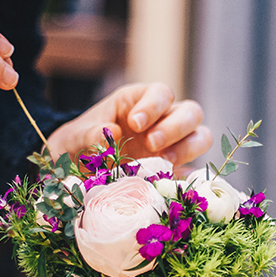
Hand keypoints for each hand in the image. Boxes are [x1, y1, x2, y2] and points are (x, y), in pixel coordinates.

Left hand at [47, 82, 211, 165]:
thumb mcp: (74, 137)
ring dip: (187, 149)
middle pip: (191, 112)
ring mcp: (173, 144)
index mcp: (140, 101)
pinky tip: (170, 183)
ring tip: (164, 164)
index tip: (135, 123)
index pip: (160, 93)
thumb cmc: (78, 145)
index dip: (153, 105)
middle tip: (151, 145)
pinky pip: (194, 169)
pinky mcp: (175, 170)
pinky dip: (188, 176)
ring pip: (201, 137)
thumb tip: (110, 134)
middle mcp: (163, 119)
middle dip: (175, 127)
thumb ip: (88, 134)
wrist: (75, 171)